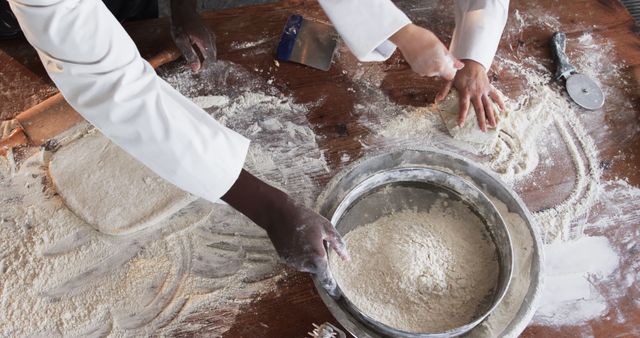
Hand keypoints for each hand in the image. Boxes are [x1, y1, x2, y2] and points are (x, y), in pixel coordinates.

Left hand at [170, 0, 215, 71]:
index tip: (196, 70)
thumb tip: (196, 68)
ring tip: (195, 59)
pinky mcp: (209, 33)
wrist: (183, 10)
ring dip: (205, 57)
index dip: (205, 67)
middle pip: (213, 56)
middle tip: (194, 66)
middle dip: (205, 62)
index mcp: (205, 42)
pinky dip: (205, 51)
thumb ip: (190, 55)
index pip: (211, 60)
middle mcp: (211, 39)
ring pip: (212, 51)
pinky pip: (210, 46)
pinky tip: (197, 51)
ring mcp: (211, 35)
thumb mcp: (181, 41)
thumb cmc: (180, 25)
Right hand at [221, 170, 348, 295]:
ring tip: (306, 237)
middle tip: (318, 242)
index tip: (337, 294)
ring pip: (306, 265)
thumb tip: (347, 259)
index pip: (326, 277)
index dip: (332, 287)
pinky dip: (300, 254)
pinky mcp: (284, 259)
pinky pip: (297, 260)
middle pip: (317, 268)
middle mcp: (304, 263)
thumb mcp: (327, 227)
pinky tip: (297, 239)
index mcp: (317, 256)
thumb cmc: (305, 218)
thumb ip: (338, 245)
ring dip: (309, 256)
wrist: (278, 214)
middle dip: (319, 260)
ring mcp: (293, 262)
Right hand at [389, 23, 463, 79]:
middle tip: (438, 53)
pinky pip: (424, 70)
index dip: (451, 70)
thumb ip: (451, 59)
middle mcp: (430, 72)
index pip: (450, 76)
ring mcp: (422, 71)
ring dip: (433, 64)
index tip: (449, 63)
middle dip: (441, 65)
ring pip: (432, 71)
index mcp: (439, 66)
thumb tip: (460, 66)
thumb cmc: (423, 38)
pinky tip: (423, 54)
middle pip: (440, 73)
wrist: (406, 37)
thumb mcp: (441, 46)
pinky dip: (425, 64)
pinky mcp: (415, 70)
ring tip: (429, 52)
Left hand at [435, 59, 504, 131]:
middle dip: (481, 120)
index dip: (462, 116)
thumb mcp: (450, 79)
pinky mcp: (489, 87)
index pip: (464, 106)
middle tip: (483, 130)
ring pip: (488, 105)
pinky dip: (500, 102)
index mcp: (466, 92)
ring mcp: (483, 90)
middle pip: (479, 109)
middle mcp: (476, 93)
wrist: (472, 61)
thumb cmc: (459, 71)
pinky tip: (503, 110)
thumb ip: (444, 90)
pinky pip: (496, 95)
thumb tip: (437, 100)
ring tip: (494, 125)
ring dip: (492, 115)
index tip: (461, 125)